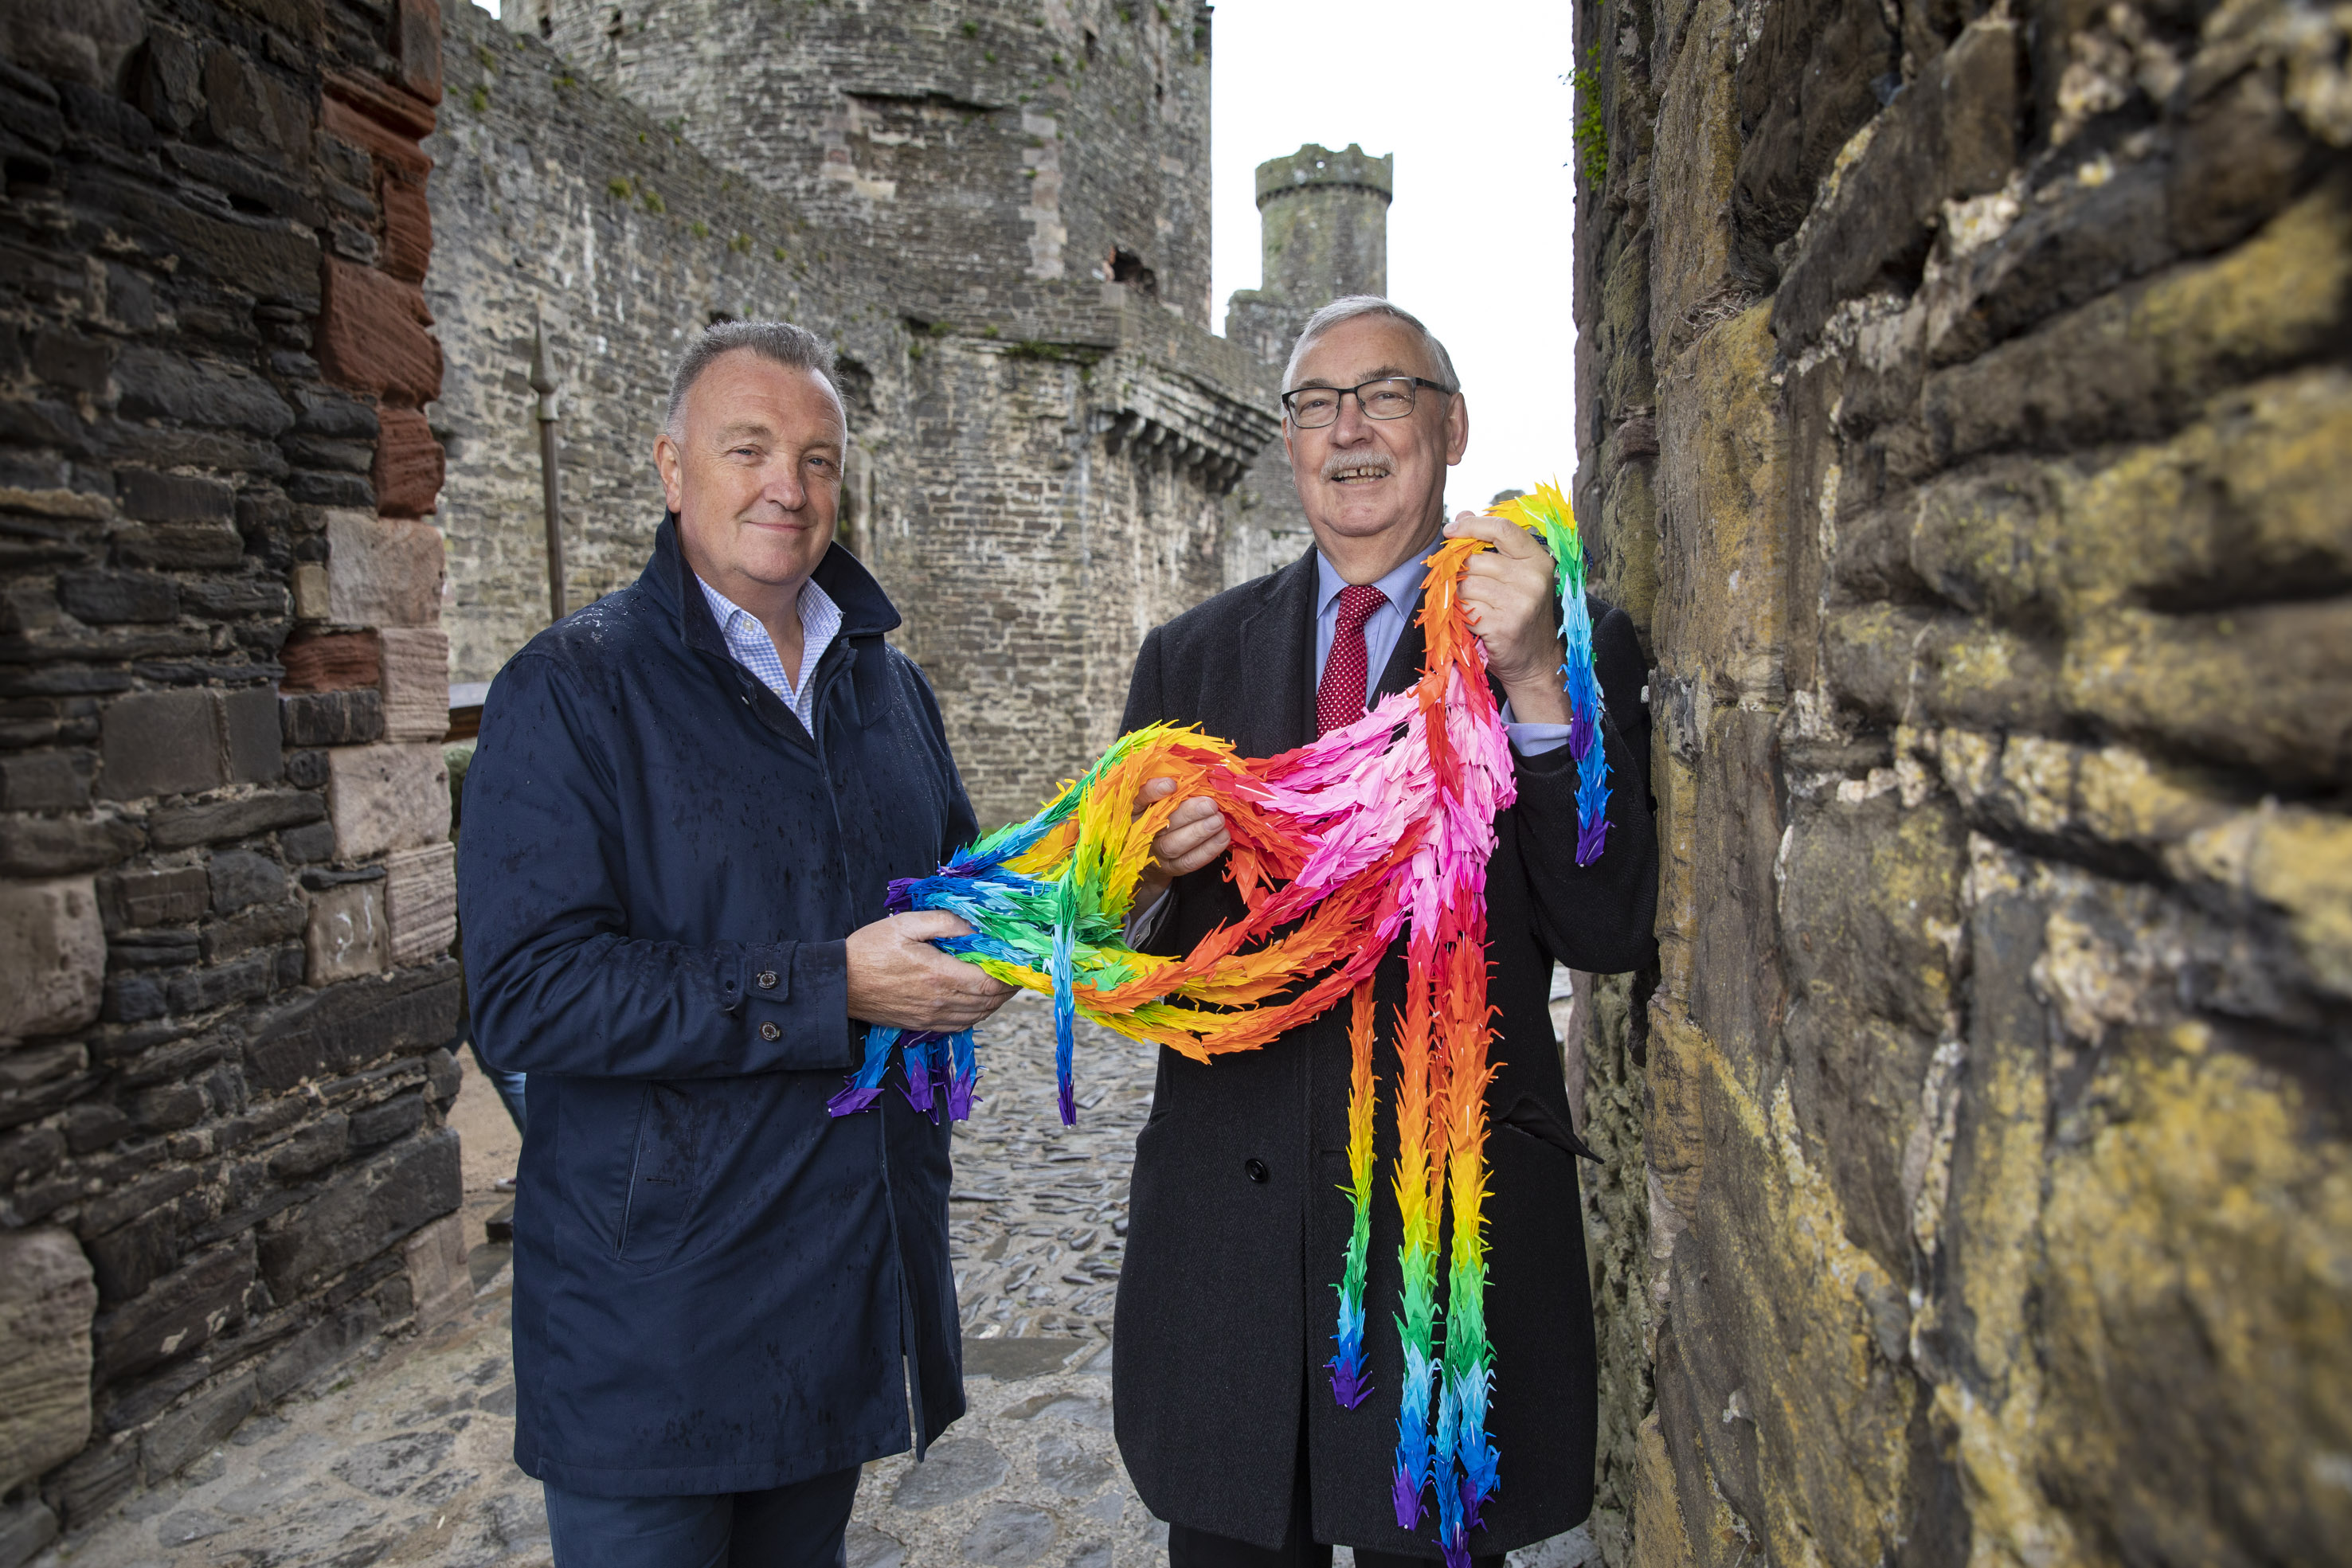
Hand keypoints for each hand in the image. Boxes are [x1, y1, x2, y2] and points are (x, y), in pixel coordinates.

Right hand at [844, 910, 1015, 1031]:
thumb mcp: (906, 924)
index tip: (1021, 962)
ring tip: (1004, 985)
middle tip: (1019, 972)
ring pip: (978, 1016)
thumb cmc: (869, 949)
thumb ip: (945, 922)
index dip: (1012, 975)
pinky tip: (979, 1002)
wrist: (838, 983)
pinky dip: (977, 1015)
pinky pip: (960, 1025)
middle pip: (989, 1001)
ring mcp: (931, 1016)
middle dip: (1009, 987)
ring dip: (995, 1002)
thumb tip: (975, 925)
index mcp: (940, 975)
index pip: (991, 982)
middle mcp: (940, 1001)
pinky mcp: (921, 1024)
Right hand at [1130, 775, 1229, 913]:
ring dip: (1199, 832)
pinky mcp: (1170, 868)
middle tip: (1210, 804)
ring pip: (1174, 844)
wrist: (1147, 860)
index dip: (1153, 792)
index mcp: (1134, 811)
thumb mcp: (1154, 801)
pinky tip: (1222, 837)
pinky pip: (1188, 861)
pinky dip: (1207, 850)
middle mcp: (1140, 833)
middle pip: (1161, 823)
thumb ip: (1170, 788)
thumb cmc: (1156, 818)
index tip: (1172, 784)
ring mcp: (1155, 853)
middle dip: (1188, 813)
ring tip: (1219, 820)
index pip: (1138, 800)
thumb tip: (1198, 772)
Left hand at [1446, 510, 1569, 724]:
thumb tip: (1461, 514)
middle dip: (1462, 571)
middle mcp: (1532, 579)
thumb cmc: (1520, 613)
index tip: (1450, 530)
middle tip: (1469, 588)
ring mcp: (1519, 603)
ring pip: (1466, 584)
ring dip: (1460, 596)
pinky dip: (1462, 615)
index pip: (1502, 529)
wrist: (1535, 662)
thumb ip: (1490, 543)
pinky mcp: (1502, 626)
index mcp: (1538, 560)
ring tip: (1476, 607)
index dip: (1472, 525)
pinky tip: (1475, 622)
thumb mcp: (1514, 575)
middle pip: (1475, 559)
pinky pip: (1464, 609)